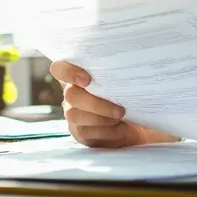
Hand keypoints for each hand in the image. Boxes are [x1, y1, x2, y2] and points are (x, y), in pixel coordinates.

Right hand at [49, 61, 179, 147]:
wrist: (137, 122)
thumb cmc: (129, 95)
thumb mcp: (123, 82)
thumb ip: (117, 74)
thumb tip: (134, 64)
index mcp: (79, 76)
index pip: (59, 68)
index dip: (68, 72)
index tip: (88, 79)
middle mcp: (72, 94)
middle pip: (70, 95)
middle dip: (96, 103)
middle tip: (120, 110)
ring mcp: (73, 114)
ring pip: (75, 115)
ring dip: (101, 118)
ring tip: (122, 117)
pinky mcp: (80, 132)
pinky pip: (85, 132)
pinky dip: (106, 131)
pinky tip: (121, 128)